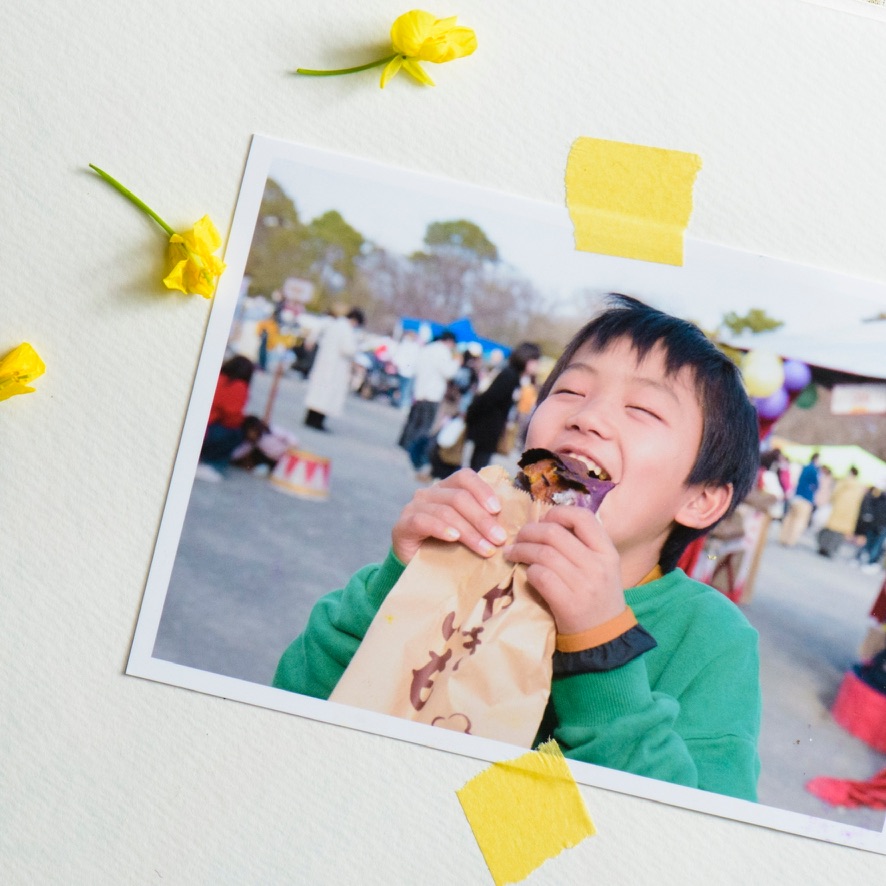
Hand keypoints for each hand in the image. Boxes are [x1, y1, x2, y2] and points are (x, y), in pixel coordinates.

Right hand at [392, 469, 507, 563]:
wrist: (419, 573)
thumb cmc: (449, 551)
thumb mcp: (470, 532)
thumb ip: (484, 522)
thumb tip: (513, 522)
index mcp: (446, 489)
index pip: (465, 477)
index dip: (483, 490)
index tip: (499, 510)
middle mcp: (429, 494)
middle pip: (459, 497)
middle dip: (482, 519)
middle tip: (500, 538)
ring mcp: (413, 508)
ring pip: (446, 511)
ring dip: (470, 531)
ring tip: (486, 549)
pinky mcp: (402, 525)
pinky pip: (423, 521)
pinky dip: (441, 528)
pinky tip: (454, 538)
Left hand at [504, 506, 624, 634]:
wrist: (604, 638)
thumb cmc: (597, 598)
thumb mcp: (601, 567)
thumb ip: (581, 545)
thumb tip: (545, 523)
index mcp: (607, 551)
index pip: (582, 517)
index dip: (557, 513)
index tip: (543, 521)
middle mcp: (598, 564)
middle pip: (554, 533)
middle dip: (529, 532)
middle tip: (518, 538)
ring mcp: (584, 584)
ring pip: (543, 553)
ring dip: (521, 550)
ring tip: (512, 553)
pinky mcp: (568, 604)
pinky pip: (540, 576)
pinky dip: (528, 572)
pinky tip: (525, 574)